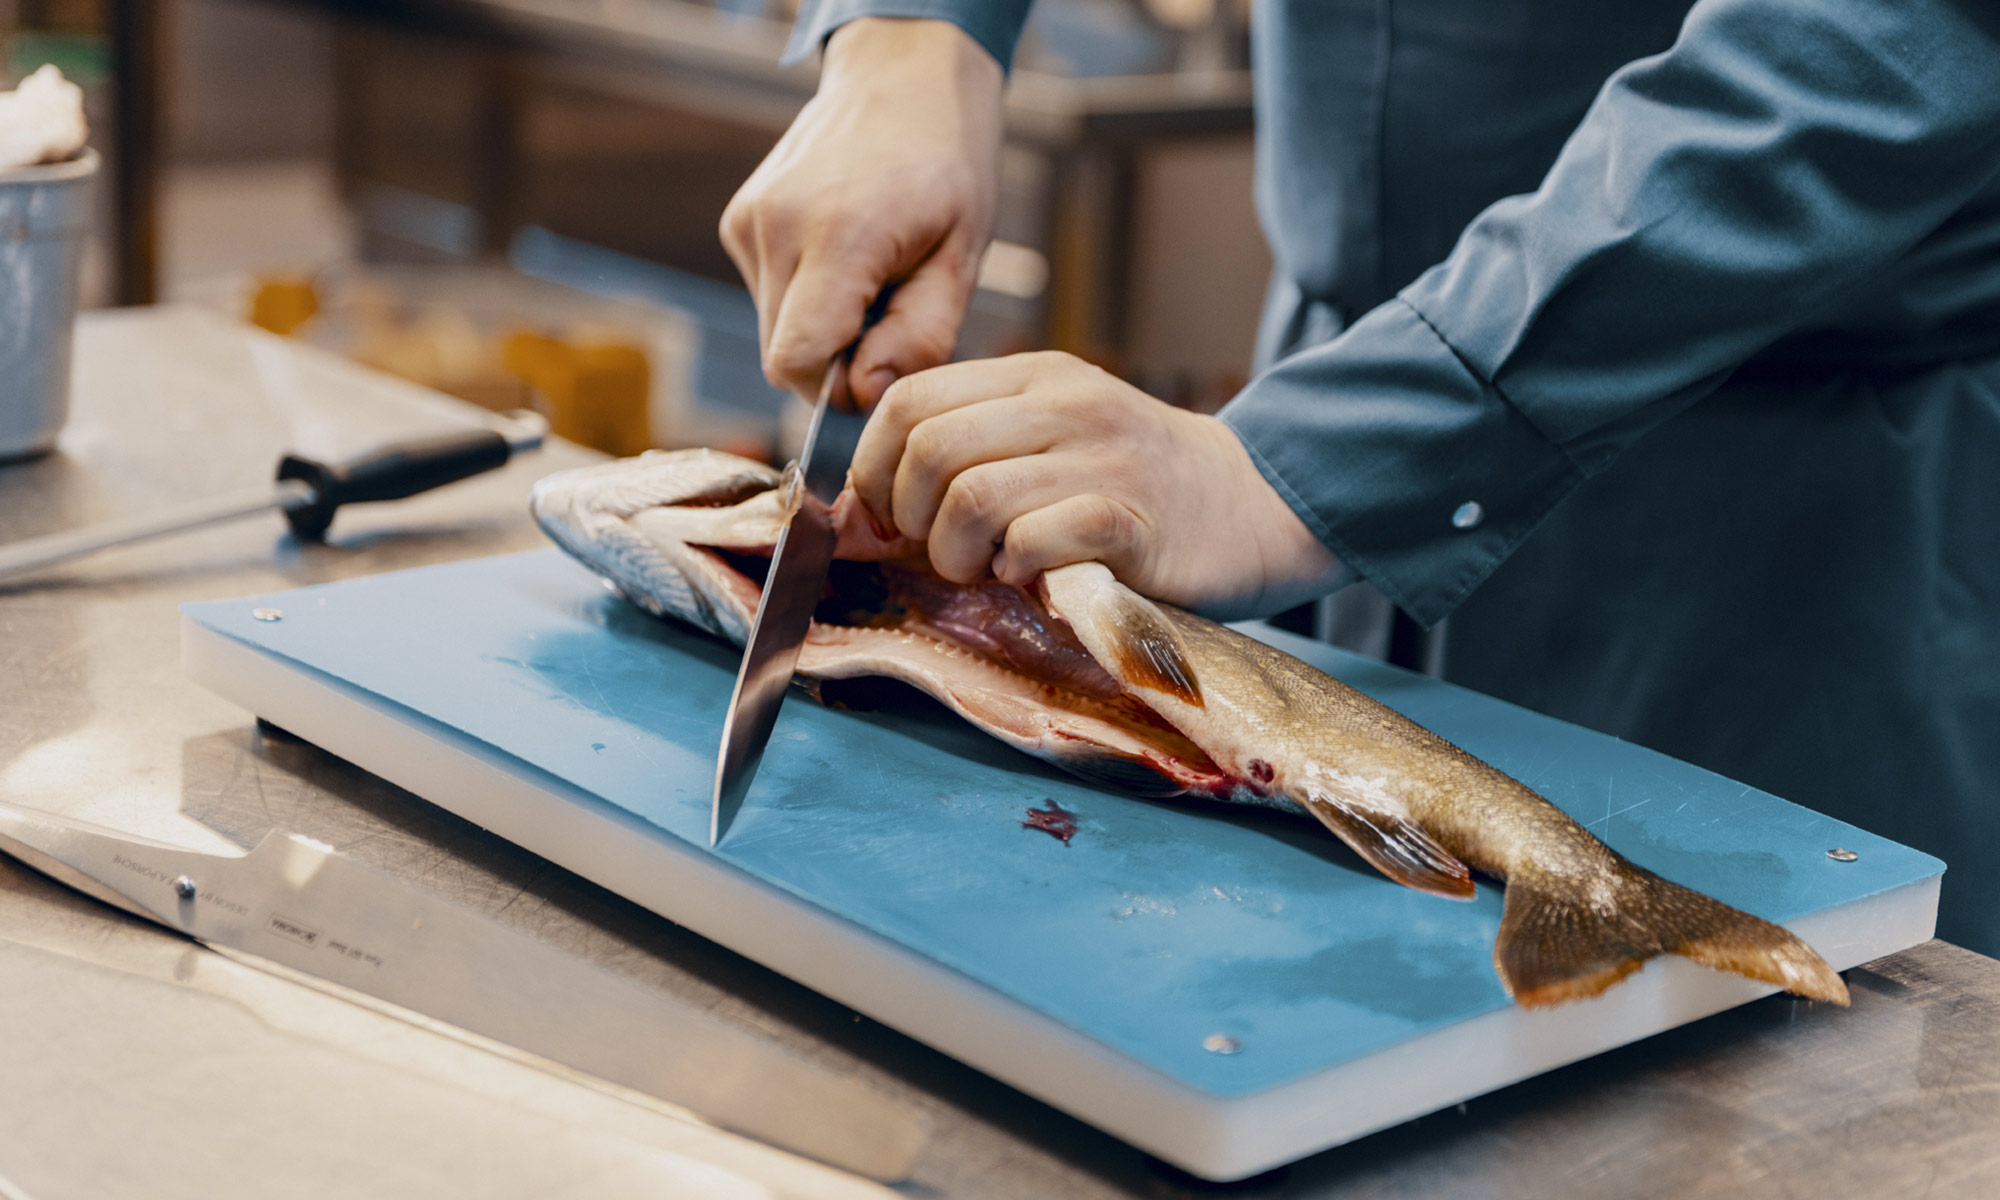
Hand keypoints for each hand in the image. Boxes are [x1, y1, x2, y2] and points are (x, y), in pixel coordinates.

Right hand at [720, 18, 1002, 408]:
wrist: (902, 79)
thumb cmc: (945, 166)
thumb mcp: (961, 257)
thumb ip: (917, 337)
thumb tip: (862, 397)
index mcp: (838, 235)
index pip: (796, 363)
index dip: (838, 392)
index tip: (883, 371)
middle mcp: (777, 226)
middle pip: (782, 356)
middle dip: (835, 361)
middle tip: (890, 320)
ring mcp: (749, 222)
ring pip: (774, 331)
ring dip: (823, 329)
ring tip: (873, 280)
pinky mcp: (739, 222)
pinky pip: (768, 297)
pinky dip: (807, 299)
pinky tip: (846, 259)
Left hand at [849, 351, 1347, 616]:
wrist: (1253, 506)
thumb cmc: (1134, 485)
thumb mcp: (1053, 439)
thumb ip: (970, 456)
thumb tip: (861, 515)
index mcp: (1033, 376)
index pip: (907, 400)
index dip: (875, 468)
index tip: (894, 515)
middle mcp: (1064, 403)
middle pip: (927, 449)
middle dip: (911, 518)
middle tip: (944, 550)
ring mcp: (1100, 457)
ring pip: (970, 497)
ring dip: (957, 554)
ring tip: (988, 568)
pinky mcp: (1130, 518)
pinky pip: (1033, 541)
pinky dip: (1016, 569)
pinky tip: (1035, 576)